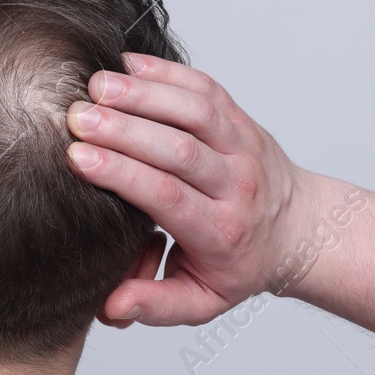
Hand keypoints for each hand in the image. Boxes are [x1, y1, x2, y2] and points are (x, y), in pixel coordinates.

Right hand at [65, 54, 316, 327]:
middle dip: (125, 130)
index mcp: (221, 231)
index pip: (168, 196)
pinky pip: (205, 87)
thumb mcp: (202, 301)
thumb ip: (156, 306)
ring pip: (196, 111)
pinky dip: (166, 72)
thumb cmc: (239, 264)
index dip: (122, 174)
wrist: (298, 230)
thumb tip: (112, 308)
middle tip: (76, 117)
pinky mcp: (239, 118)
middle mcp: (235, 184)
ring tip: (96, 85)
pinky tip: (125, 66)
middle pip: (180, 149)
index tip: (78, 158)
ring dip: (145, 94)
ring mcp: (241, 145)